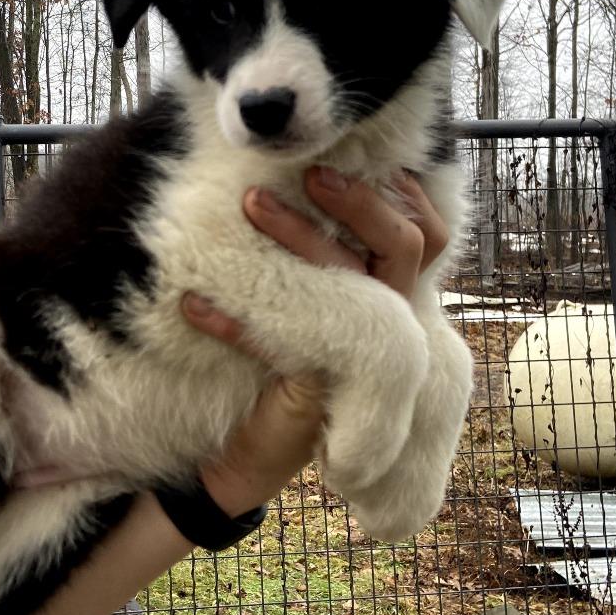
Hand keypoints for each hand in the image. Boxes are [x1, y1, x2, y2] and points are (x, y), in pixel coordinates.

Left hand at [182, 167, 449, 513]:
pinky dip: (232, 321)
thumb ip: (316, 260)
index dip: (403, 195)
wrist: (249, 456)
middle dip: (357, 202)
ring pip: (350, 282)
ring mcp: (359, 356)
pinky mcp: (318, 388)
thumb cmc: (277, 366)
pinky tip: (192, 305)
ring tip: (250, 203)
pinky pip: (278, 342)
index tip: (350, 158)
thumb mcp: (302, 306)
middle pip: (401, 247)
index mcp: (389, 299)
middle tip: (308, 173)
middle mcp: (389, 323)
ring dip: (300, 236)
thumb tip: (295, 183)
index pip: (423, 237)